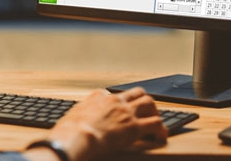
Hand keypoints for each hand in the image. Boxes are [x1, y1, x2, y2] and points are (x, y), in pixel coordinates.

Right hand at [32, 88, 166, 160]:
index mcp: (99, 96)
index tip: (124, 109)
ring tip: (156, 123)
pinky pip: (155, 124)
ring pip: (150, 103)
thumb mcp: (73, 114)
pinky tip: (161, 136)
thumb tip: (79, 115)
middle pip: (138, 93)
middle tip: (148, 112)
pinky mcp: (134, 127)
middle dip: (145, 101)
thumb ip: (82, 111)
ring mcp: (126, 112)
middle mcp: (115, 100)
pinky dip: (161, 130)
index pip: (116, 94)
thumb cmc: (70, 130)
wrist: (76, 136)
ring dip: (155, 112)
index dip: (123, 102)